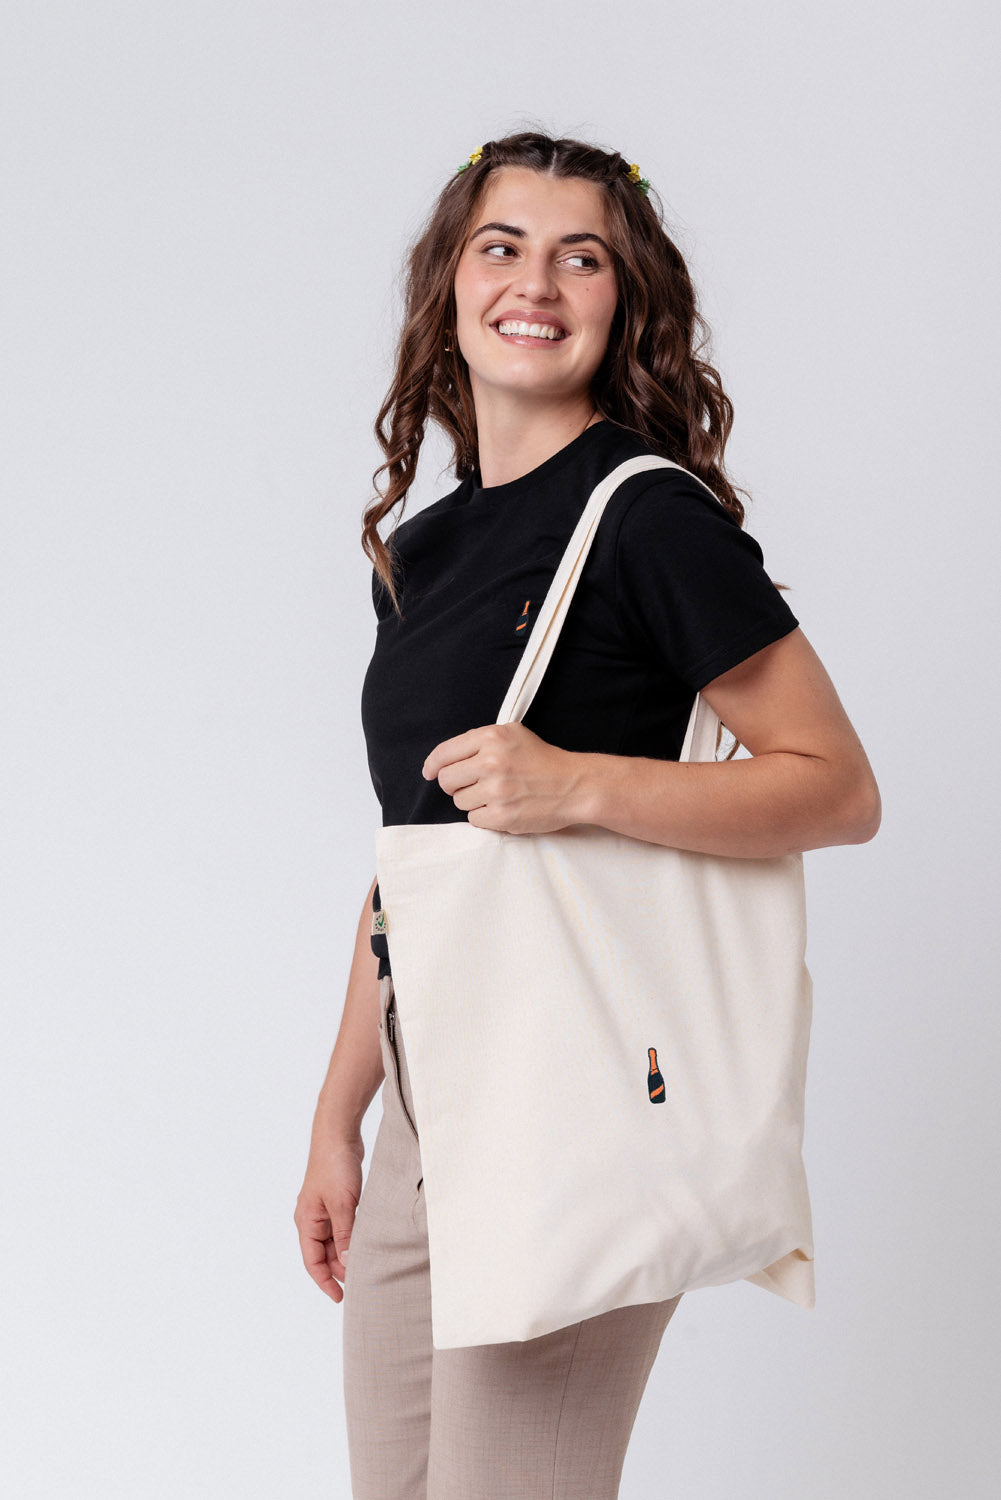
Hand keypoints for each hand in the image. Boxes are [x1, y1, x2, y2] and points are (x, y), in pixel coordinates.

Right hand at [294, 1136, 363, 1302]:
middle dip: (340, 1269)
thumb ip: (345, 1235)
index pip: (313, 1262)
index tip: (340, 1298)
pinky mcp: (337, 1199)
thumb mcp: (343, 1204)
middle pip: (325, 1254)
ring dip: (348, 1253)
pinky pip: (344, 1226)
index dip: (325, 1282)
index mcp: (306, 1221)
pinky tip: (367, 1243)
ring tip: (366, 1266)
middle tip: (361, 1283)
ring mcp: (324, 1208)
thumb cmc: (335, 1165)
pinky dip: (353, 1237)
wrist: (338, 1132)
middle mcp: (312, 1218)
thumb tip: (347, 1264)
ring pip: (336, 1240)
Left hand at [421, 723, 587, 834]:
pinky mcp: (501, 815)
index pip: (445, 753)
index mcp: (491, 737)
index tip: (429, 772)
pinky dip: (485, 816)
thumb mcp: (513, 734)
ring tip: (497, 795)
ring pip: (459, 801)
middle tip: (472, 784)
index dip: (432, 765)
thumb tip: (444, 759)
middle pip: (446, 780)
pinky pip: (474, 819)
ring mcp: (496, 790)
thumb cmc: (543, 760)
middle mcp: (491, 762)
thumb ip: (480, 741)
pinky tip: (503, 807)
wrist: (574, 785)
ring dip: (473, 801)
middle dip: (454, 784)